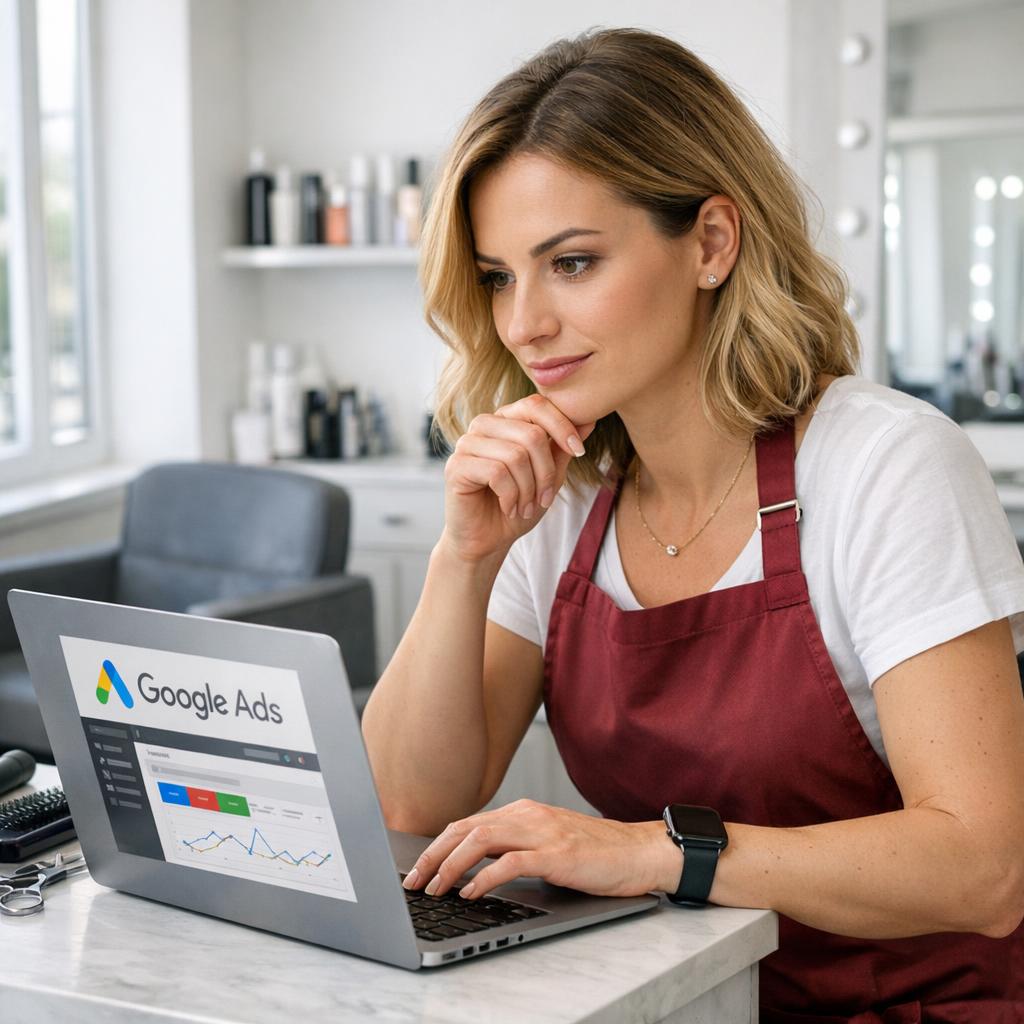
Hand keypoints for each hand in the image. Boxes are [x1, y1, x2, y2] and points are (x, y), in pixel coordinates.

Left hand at [401, 798, 680, 900]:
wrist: (638, 852)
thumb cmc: (595, 853)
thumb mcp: (547, 842)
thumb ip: (515, 847)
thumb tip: (474, 869)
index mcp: (523, 811)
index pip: (468, 823)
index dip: (437, 846)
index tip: (418, 870)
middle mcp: (528, 815)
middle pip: (466, 828)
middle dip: (434, 856)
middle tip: (414, 883)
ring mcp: (542, 832)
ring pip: (481, 840)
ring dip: (451, 866)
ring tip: (436, 888)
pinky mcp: (557, 853)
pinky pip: (511, 862)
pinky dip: (485, 877)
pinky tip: (472, 893)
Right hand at [441, 394, 595, 562]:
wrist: (488, 540)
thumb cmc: (517, 505)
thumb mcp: (548, 476)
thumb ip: (562, 447)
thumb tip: (589, 419)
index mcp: (505, 420)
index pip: (536, 405)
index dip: (562, 426)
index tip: (579, 452)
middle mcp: (484, 425)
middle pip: (531, 434)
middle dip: (546, 472)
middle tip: (545, 498)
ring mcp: (466, 444)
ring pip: (515, 455)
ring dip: (529, 489)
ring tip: (526, 507)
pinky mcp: (456, 466)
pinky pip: (497, 473)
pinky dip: (511, 496)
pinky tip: (509, 508)